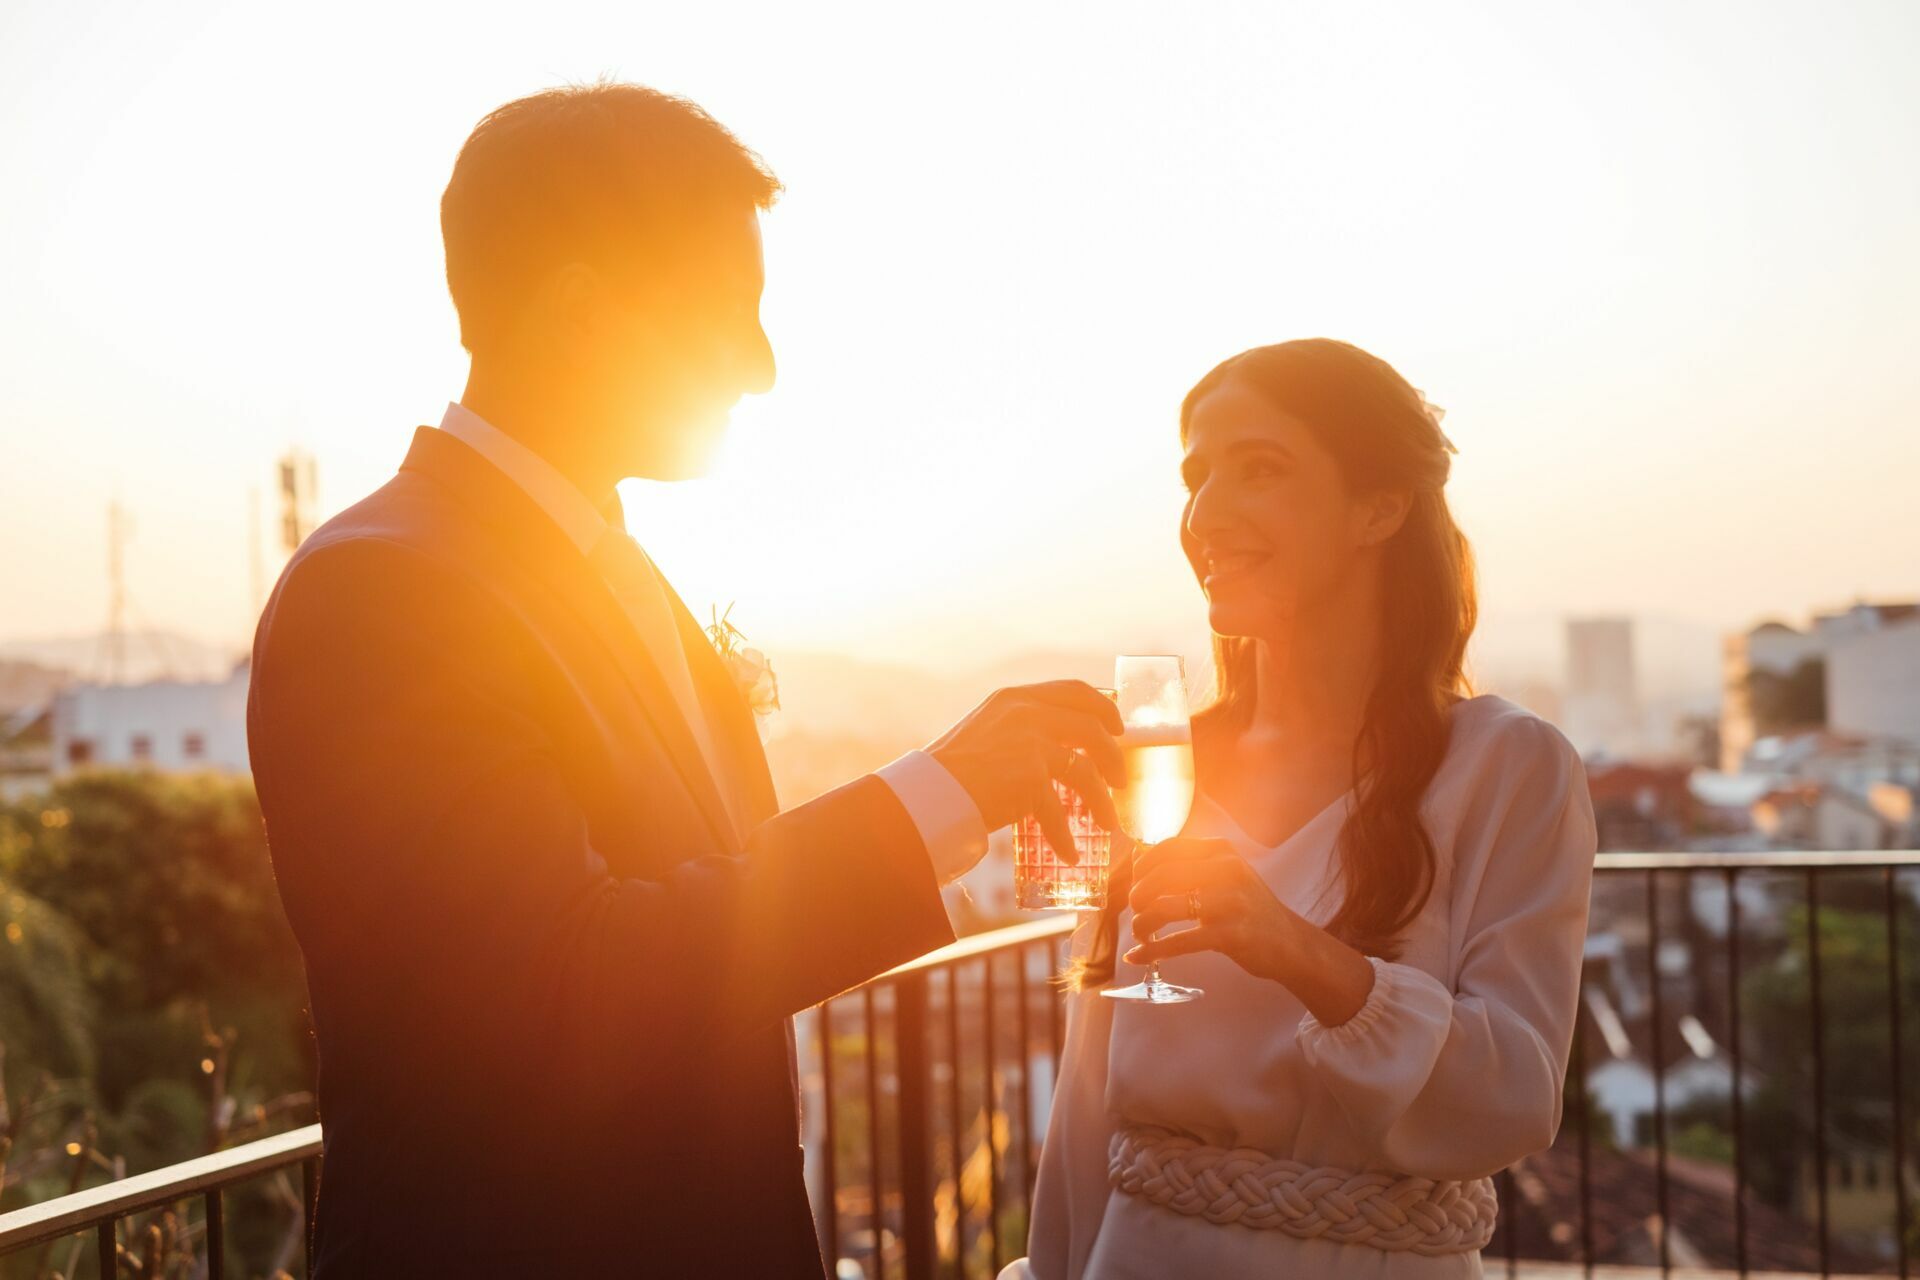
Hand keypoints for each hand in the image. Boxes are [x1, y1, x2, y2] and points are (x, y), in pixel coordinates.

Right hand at [928, 681, 1124, 863]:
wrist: (927, 793)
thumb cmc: (952, 770)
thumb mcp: (987, 730)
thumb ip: (1019, 729)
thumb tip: (1058, 749)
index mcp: (1015, 697)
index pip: (1074, 690)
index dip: (1103, 706)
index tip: (1117, 726)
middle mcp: (1026, 713)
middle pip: (1091, 726)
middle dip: (1113, 754)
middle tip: (1120, 778)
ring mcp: (1029, 743)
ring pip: (1086, 770)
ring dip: (1102, 800)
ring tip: (1107, 822)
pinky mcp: (1028, 777)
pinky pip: (1059, 812)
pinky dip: (1064, 838)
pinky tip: (1068, 855)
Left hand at [1124, 837, 1296, 977]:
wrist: (1290, 943)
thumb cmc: (1247, 908)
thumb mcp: (1224, 876)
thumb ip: (1186, 864)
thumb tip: (1136, 855)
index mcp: (1221, 851)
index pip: (1167, 848)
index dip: (1141, 868)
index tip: (1134, 884)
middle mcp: (1227, 870)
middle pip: (1160, 876)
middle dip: (1138, 897)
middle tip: (1136, 912)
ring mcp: (1231, 902)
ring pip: (1164, 908)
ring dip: (1142, 924)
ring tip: (1141, 934)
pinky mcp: (1231, 935)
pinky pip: (1179, 941)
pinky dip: (1152, 951)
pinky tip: (1137, 956)